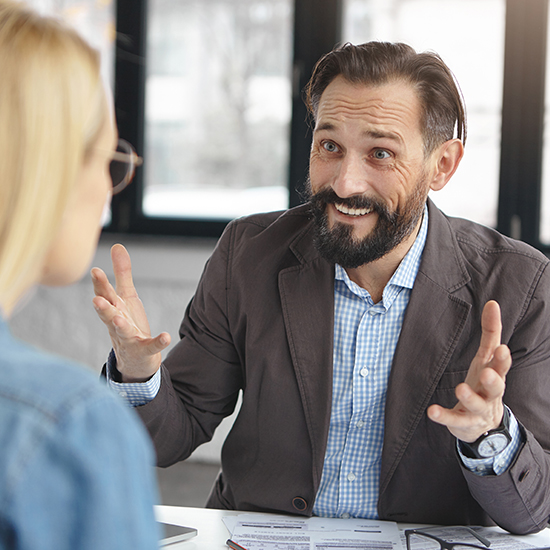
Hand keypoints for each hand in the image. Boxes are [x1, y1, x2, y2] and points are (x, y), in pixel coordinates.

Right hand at [91, 244, 170, 382]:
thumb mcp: (126, 297)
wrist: (135, 359)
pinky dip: (158, 342)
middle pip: (107, 313)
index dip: (100, 284)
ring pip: (122, 331)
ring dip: (119, 325)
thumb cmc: (128, 323)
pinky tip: (166, 336)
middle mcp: (117, 323)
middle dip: (102, 306)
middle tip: (96, 299)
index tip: (95, 271)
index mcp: (114, 308)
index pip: (105, 294)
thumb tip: (117, 245)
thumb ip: (122, 273)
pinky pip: (150, 346)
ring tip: (118, 318)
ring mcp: (128, 338)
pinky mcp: (143, 350)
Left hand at [427, 300, 510, 441]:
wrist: (484, 424)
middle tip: (487, 373)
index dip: (503, 359)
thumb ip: (491, 332)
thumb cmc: (484, 383)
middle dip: (493, 380)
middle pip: (497, 388)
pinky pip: (453, 420)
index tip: (502, 349)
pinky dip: (444, 416)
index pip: (502, 367)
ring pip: (476, 405)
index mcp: (495, 375)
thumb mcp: (486, 358)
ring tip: (460, 388)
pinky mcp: (462, 422)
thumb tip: (492, 303)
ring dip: (469, 397)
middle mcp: (490, 394)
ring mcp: (477, 410)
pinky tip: (432, 411)